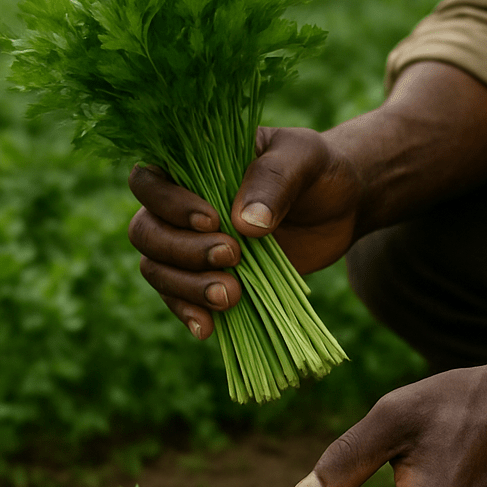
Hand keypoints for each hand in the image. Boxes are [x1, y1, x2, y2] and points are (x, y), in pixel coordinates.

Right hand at [127, 127, 361, 338]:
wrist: (339, 208)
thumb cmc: (316, 171)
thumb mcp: (304, 158)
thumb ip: (274, 180)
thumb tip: (245, 224)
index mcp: (190, 164)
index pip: (148, 182)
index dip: (169, 204)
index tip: (213, 219)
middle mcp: (179, 206)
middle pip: (146, 233)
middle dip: (183, 251)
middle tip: (233, 256)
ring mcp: (191, 246)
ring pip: (157, 269)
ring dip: (187, 287)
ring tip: (231, 295)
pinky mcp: (209, 279)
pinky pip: (180, 299)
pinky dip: (189, 313)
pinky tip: (208, 328)